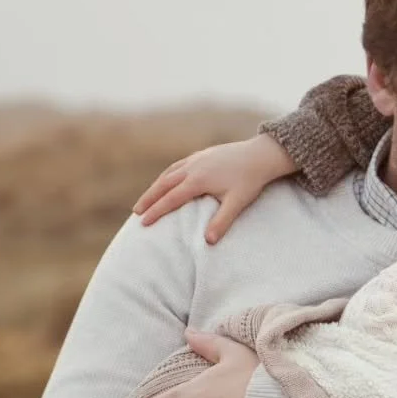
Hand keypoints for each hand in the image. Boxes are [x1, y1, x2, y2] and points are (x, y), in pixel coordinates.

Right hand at [134, 134, 295, 244]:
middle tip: (136, 213)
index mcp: (198, 180)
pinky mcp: (201, 155)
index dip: (156, 211)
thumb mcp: (237, 203)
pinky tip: (166, 181)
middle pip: (163, 184)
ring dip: (155, 186)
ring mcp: (196, 159)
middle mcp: (192, 168)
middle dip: (148, 198)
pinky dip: (167, 175)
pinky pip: (178, 166)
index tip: (144, 223)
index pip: (171, 199)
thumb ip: (222, 221)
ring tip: (146, 199)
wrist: (260, 155)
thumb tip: (208, 242)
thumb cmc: (250, 181)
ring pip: (169, 173)